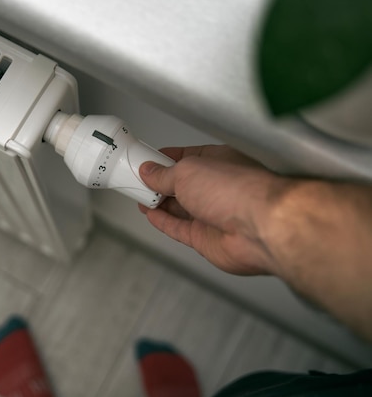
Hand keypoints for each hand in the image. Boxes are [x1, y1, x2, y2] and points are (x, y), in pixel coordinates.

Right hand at [138, 145, 288, 275]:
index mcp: (218, 162)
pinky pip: (179, 228)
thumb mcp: (187, 171)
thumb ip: (164, 174)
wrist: (260, 227)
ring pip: (179, 207)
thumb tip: (150, 172)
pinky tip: (151, 215)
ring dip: (158, 202)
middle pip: (181, 184)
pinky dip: (163, 222)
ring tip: (138, 196)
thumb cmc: (238, 190)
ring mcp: (213, 213)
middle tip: (136, 180)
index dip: (164, 159)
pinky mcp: (207, 237)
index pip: (186, 158)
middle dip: (159, 182)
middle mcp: (218, 187)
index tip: (145, 160)